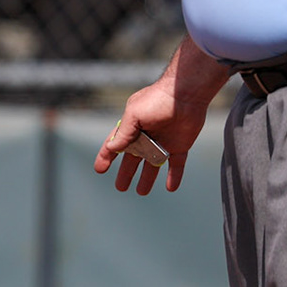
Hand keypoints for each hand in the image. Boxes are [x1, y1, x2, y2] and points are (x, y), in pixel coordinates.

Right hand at [94, 38, 230, 193]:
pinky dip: (174, 177)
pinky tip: (170, 188)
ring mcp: (163, 143)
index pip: (114, 145)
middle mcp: (146, 137)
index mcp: (131, 128)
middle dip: (125, 173)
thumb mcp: (134, 114)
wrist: (186, 94)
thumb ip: (124, 132)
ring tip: (141, 192)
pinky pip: (176, 165)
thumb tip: (112, 148)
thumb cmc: (157, 100)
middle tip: (120, 188)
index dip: (106, 157)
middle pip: (133, 159)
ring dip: (147, 179)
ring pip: (152, 165)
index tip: (99, 170)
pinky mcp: (180, 146)